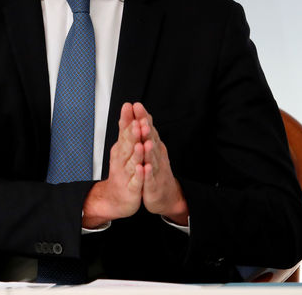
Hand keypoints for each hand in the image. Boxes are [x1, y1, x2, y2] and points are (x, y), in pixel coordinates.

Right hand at [82, 103, 143, 227]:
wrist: (115, 198)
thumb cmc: (121, 171)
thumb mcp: (123, 148)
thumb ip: (126, 130)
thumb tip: (128, 111)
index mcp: (121, 149)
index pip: (124, 131)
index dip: (127, 119)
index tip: (129, 106)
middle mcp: (121, 159)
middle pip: (127, 145)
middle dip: (132, 134)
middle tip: (136, 122)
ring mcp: (126, 173)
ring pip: (132, 161)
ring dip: (136, 153)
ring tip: (141, 143)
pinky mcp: (132, 188)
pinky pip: (136, 181)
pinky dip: (139, 175)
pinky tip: (143, 168)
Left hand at [133, 102, 188, 224]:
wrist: (165, 195)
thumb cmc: (154, 169)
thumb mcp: (149, 149)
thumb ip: (145, 133)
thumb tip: (142, 114)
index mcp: (153, 146)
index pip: (148, 129)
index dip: (143, 118)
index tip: (136, 105)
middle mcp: (156, 156)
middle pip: (151, 141)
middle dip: (147, 130)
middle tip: (143, 118)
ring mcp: (155, 170)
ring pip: (152, 158)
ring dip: (149, 150)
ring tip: (145, 142)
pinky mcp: (152, 185)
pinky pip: (150, 178)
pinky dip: (147, 173)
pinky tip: (144, 167)